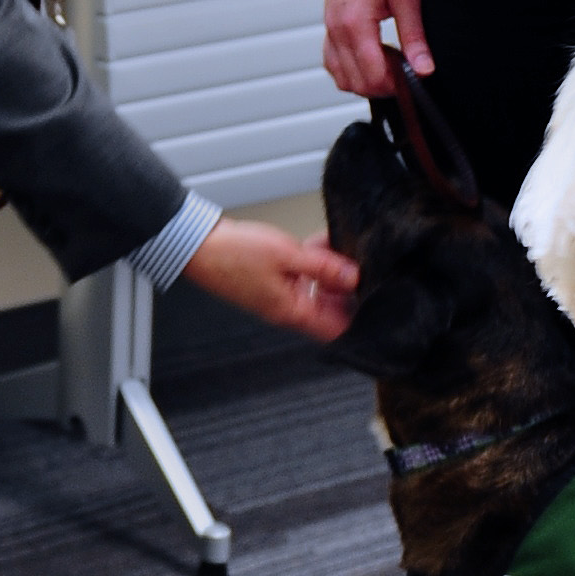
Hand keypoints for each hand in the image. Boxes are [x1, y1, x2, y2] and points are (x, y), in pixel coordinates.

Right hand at [184, 216, 359, 342]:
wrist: (198, 245)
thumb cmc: (232, 254)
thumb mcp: (287, 256)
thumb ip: (323, 267)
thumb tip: (354, 278)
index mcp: (291, 312)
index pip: (335, 330)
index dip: (359, 319)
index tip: (376, 300)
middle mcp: (286, 308)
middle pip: (330, 310)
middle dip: (349, 291)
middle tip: (364, 269)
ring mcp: (279, 294)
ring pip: (318, 291)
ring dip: (332, 274)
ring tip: (343, 252)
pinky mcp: (272, 279)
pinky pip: (303, 277)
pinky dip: (315, 264)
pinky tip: (321, 245)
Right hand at [322, 0, 431, 98]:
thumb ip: (414, 35)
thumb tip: (424, 69)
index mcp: (355, 24)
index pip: (372, 76)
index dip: (396, 85)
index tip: (415, 77)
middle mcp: (336, 30)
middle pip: (356, 83)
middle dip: (383, 86)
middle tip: (407, 69)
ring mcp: (328, 29)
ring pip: (341, 77)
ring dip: (366, 80)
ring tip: (390, 62)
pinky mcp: (328, 24)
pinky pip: (332, 62)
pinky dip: (351, 70)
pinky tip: (372, 55)